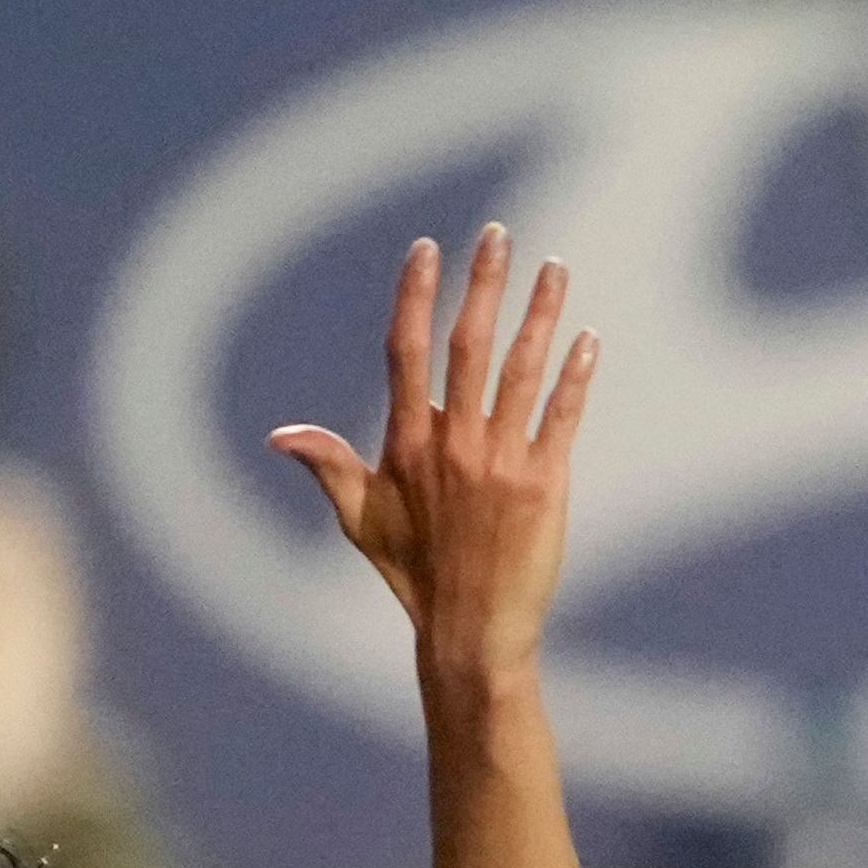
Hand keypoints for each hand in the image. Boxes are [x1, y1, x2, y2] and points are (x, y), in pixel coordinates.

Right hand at [268, 226, 597, 682]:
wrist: (470, 633)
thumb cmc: (414, 576)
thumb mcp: (360, 521)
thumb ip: (329, 468)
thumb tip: (279, 435)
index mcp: (406, 445)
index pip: (407, 353)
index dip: (415, 297)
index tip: (427, 251)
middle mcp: (452, 444)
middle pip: (467, 346)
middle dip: (482, 284)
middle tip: (498, 235)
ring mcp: (499, 462)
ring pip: (521, 370)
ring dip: (539, 314)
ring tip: (555, 268)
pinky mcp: (543, 484)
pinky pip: (561, 416)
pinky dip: (575, 376)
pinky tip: (588, 340)